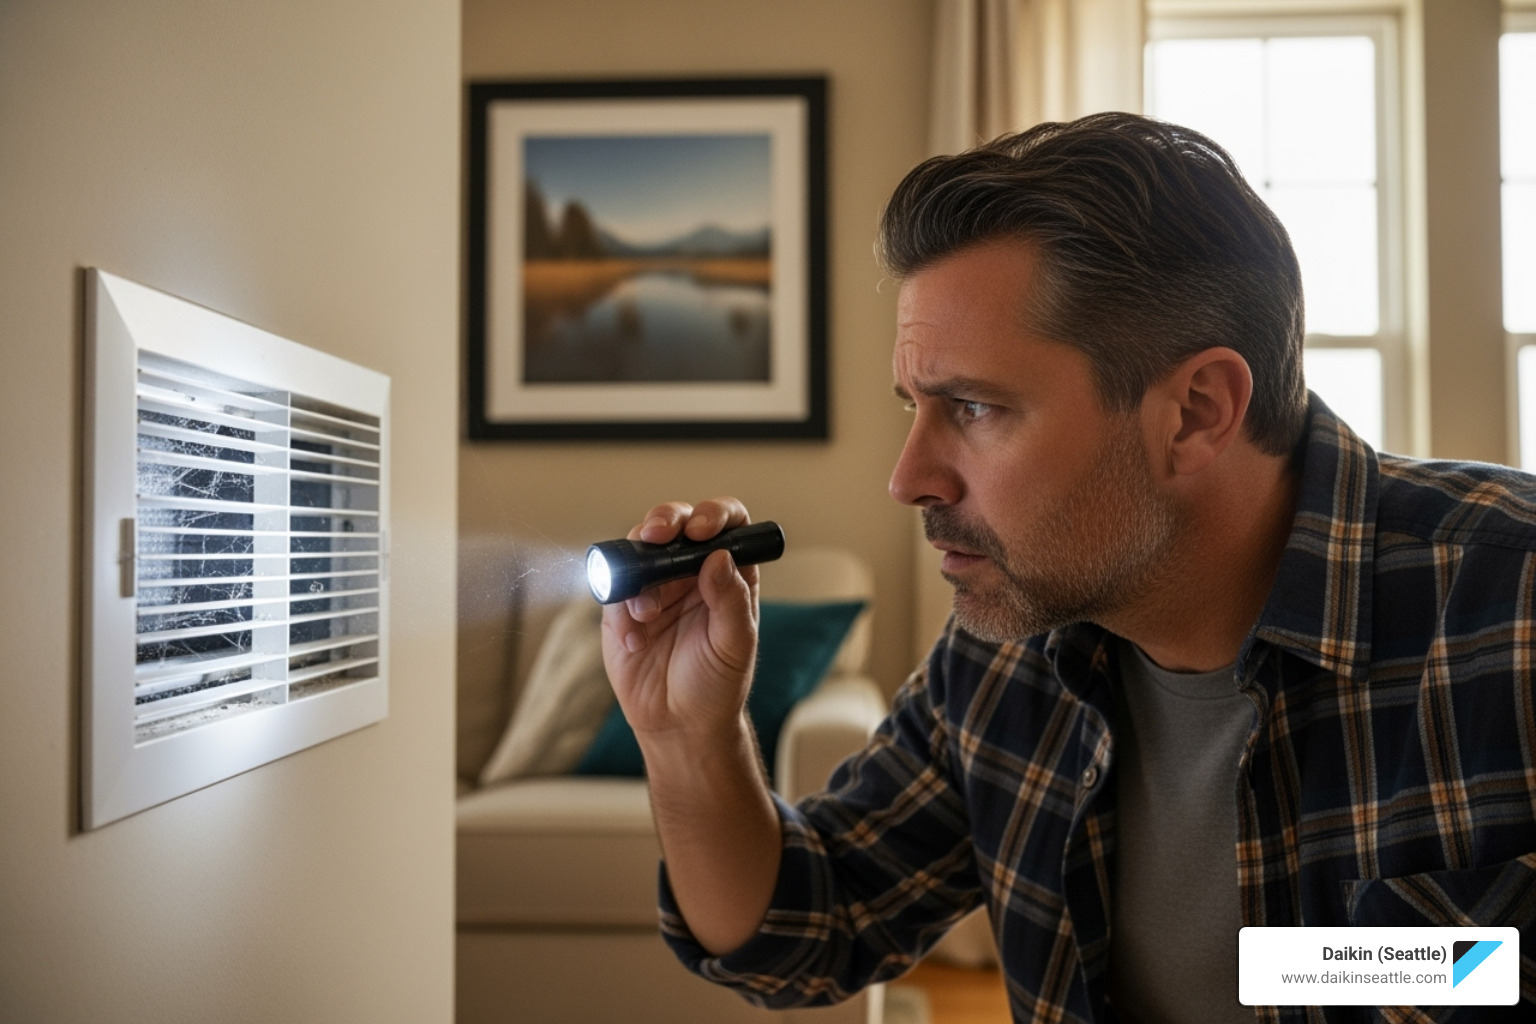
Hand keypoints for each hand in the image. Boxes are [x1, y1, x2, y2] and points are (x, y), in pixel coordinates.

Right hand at [599, 497, 759, 744]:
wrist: (679, 724)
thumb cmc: (717, 686)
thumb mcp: (734, 645)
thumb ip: (730, 600)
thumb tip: (719, 556)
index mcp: (728, 574)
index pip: (727, 525)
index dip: (714, 515)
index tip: (701, 529)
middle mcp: (691, 572)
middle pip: (677, 523)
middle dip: (664, 520)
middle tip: (657, 535)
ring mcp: (655, 587)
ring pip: (639, 548)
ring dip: (639, 571)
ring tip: (647, 614)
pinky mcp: (623, 608)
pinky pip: (614, 588)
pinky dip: (622, 609)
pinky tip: (635, 640)